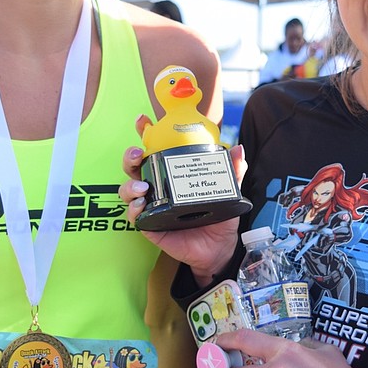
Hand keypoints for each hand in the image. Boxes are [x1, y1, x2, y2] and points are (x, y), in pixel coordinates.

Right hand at [118, 126, 245, 279]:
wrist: (219, 247)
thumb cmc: (219, 217)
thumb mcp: (228, 191)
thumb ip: (232, 171)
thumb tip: (238, 149)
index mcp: (172, 173)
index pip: (154, 149)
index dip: (145, 133)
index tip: (143, 120)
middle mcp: (158, 186)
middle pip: (133, 167)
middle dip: (130, 157)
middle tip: (137, 153)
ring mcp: (152, 205)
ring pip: (129, 190)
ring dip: (130, 186)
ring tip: (144, 188)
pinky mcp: (150, 225)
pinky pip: (135, 216)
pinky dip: (134, 210)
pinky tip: (142, 206)